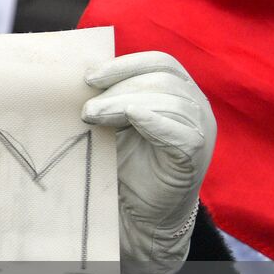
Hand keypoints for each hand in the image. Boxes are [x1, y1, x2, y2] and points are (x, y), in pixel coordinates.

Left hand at [82, 52, 214, 273]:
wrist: (137, 211)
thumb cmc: (124, 162)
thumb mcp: (113, 121)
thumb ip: (107, 96)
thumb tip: (73, 74)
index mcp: (178, 91)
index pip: (160, 62)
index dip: (125, 64)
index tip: (89, 77)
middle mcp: (195, 106)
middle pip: (163, 79)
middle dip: (119, 87)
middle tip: (86, 107)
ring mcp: (200, 130)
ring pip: (171, 102)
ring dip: (124, 103)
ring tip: (92, 116)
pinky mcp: (195, 156)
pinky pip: (182, 133)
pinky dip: (156, 121)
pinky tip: (133, 117)